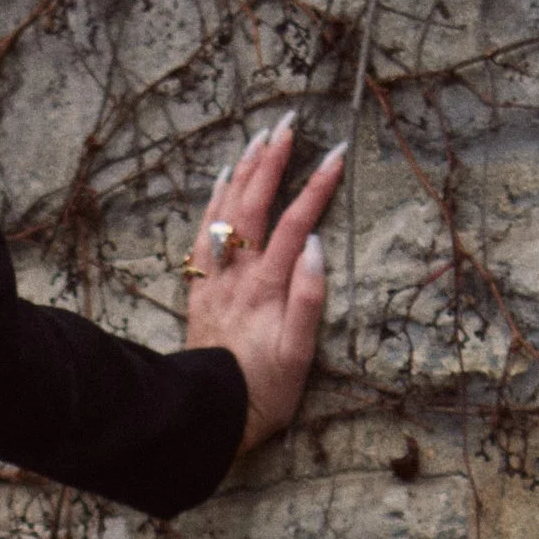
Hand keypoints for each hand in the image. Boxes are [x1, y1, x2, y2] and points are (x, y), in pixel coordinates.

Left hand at [183, 116, 346, 453]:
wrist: (207, 416)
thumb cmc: (262, 391)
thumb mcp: (299, 354)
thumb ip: (308, 299)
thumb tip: (316, 245)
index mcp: (266, 289)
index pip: (294, 224)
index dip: (316, 187)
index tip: (337, 153)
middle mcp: (237, 277)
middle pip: (253, 206)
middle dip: (273, 161)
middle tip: (289, 121)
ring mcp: (215, 281)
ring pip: (226, 214)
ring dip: (243, 172)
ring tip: (259, 136)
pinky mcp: (200, 290)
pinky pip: (204, 235)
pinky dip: (214, 203)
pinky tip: (223, 180)